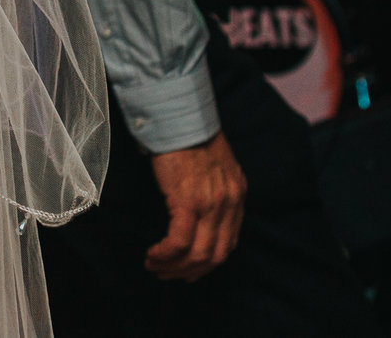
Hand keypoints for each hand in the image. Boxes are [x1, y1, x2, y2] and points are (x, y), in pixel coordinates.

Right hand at [146, 134, 245, 280]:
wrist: (177, 115)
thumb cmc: (188, 135)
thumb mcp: (213, 165)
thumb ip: (213, 189)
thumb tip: (196, 213)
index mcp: (237, 194)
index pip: (229, 242)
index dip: (208, 262)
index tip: (188, 268)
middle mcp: (229, 202)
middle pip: (216, 255)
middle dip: (191, 271)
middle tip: (168, 274)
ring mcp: (211, 204)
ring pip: (198, 254)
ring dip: (175, 267)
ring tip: (155, 266)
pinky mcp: (188, 201)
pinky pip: (180, 241)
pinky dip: (166, 254)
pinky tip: (153, 254)